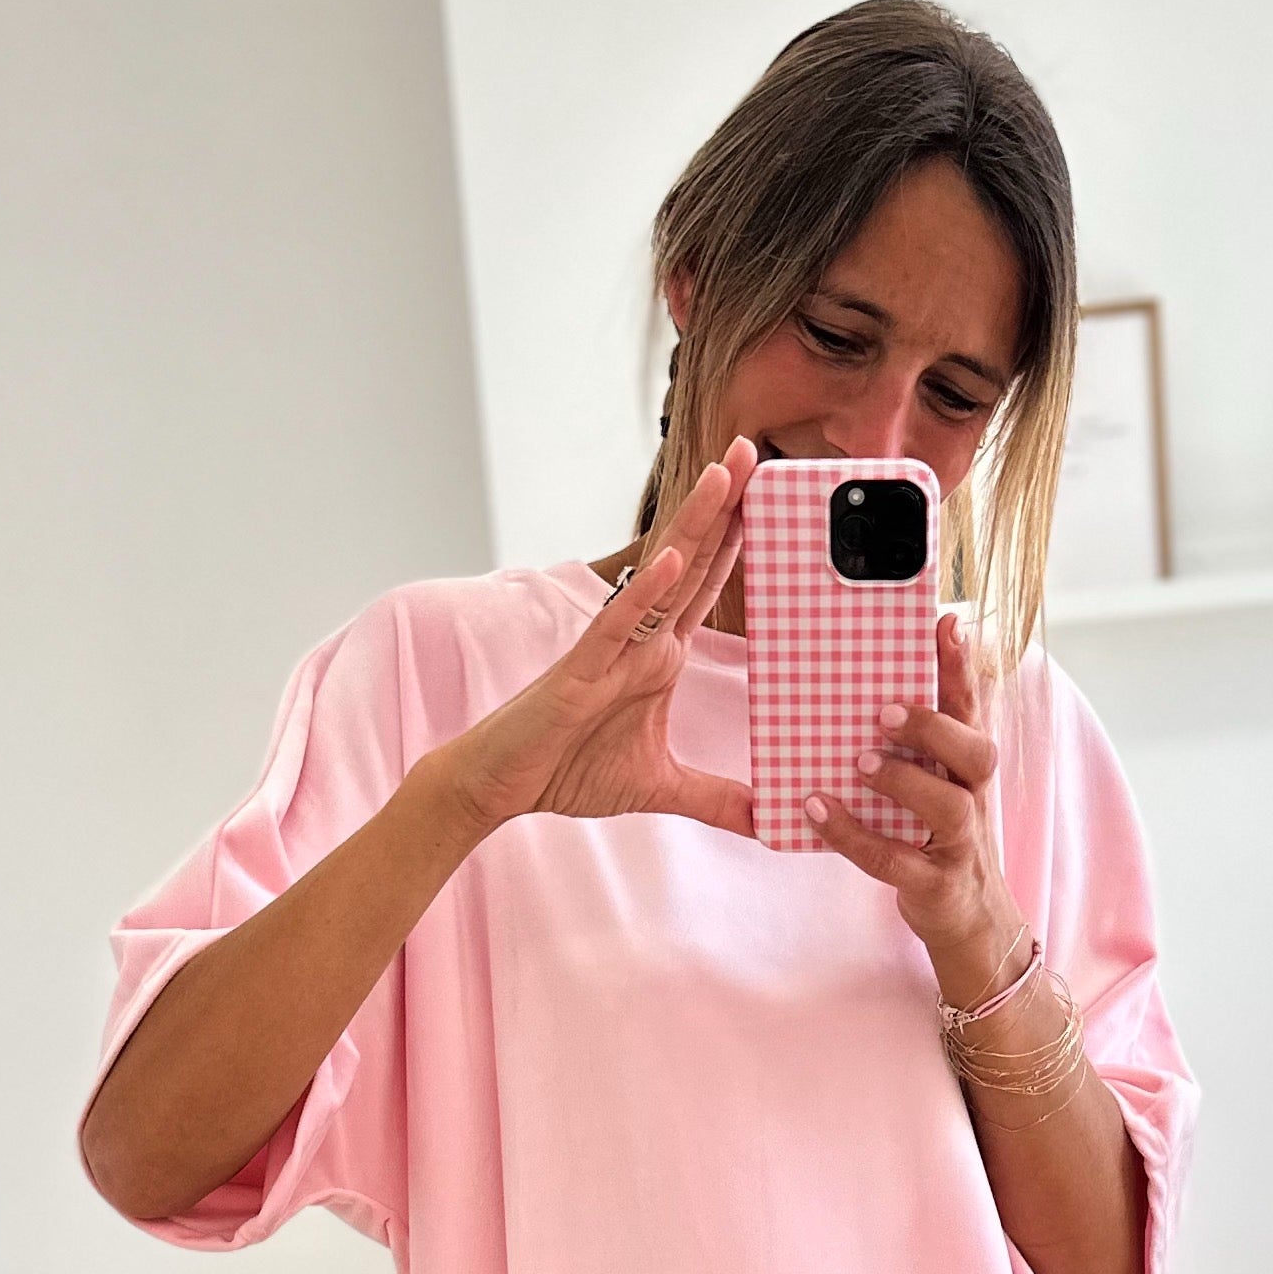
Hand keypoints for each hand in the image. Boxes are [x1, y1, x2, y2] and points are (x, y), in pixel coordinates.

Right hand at [447, 441, 757, 840]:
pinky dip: (642, 593)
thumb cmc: (566, 770)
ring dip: (693, 525)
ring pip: (660, 576)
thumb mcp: (660, 788)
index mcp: (658, 656)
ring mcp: (610, 649)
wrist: (501, 784)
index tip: (771, 500)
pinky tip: (670, 559)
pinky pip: (616, 625)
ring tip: (725, 474)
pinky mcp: (580, 670)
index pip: (707, 589)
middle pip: (692, 562)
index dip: (738, 544)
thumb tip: (766, 822)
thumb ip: (716, 800)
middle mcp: (639, 640)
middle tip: (759, 451)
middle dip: (725, 507)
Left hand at [804, 609, 1027, 1004]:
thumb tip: (857, 694)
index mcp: (968, 768)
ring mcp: (960, 846)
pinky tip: (817, 811)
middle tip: (885, 709)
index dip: (961, 667)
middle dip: (935, 725)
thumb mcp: (933, 786)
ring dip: (905, 779)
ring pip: (949, 807)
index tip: (945, 623)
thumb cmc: (938, 840)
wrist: (971, 922)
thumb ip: (911, 745)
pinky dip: (854, 835)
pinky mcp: (935, 886)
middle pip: (976, 752)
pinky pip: (895, 861)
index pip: (972, 708)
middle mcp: (973, 799)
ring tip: (860, 761)